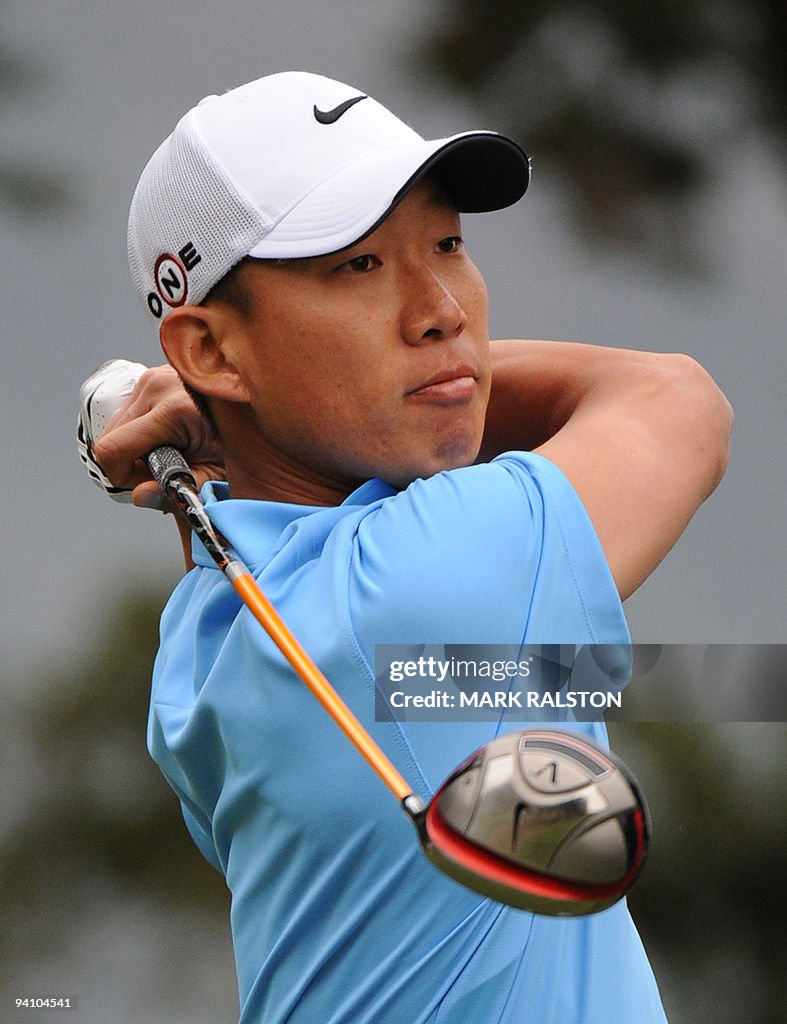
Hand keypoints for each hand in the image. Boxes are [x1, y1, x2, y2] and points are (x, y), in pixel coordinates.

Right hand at [78, 359, 224, 509]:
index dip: (123, 477)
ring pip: (115, 427)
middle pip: (109, 439)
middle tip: (165, 469)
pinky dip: (139, 433)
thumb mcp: (213, 474)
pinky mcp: (151, 377)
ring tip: (170, 451)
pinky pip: (127, 414)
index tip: (148, 483)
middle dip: (130, 463)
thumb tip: (139, 496)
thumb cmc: (239, 442)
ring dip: (134, 447)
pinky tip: (167, 438)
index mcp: (173, 409)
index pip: (112, 449)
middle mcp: (157, 386)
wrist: (255, 410)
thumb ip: (174, 490)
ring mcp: (152, 377)